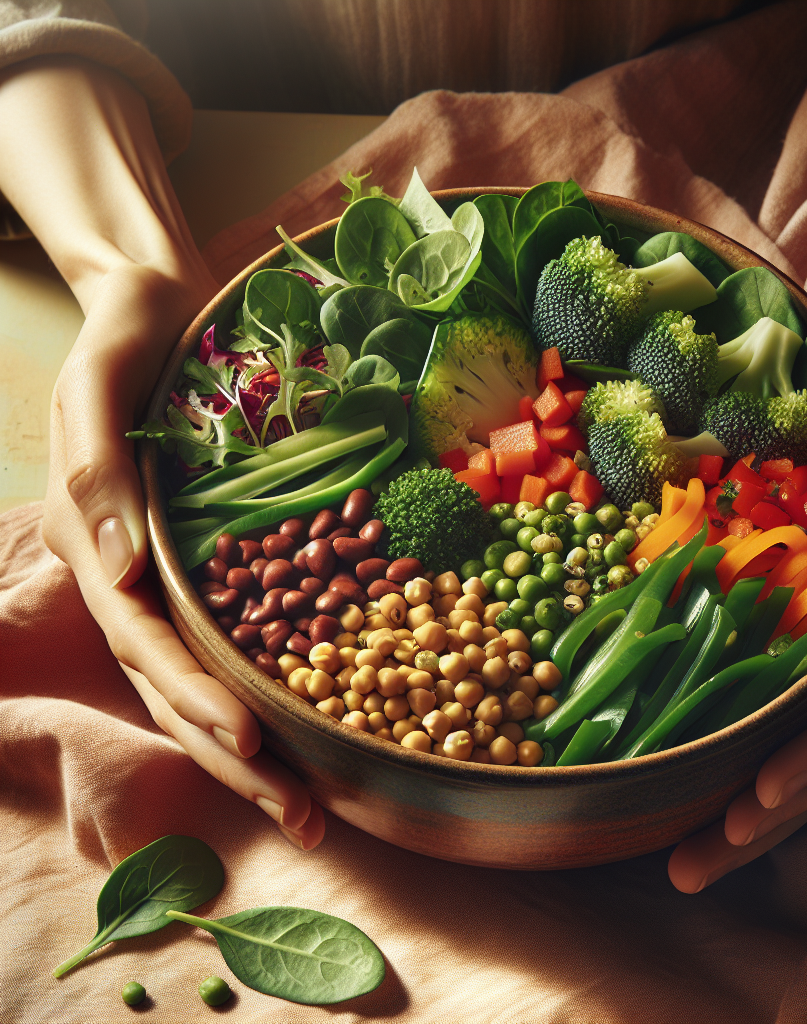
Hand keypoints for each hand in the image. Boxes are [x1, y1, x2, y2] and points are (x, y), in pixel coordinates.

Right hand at [1, 58, 323, 847]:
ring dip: (265, 741)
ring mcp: (183, 576)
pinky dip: (287, 676)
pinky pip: (253, 629)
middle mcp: (141, 577)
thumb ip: (97, 474)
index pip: (148, 640)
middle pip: (186, 683)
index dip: (197, 696)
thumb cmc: (123, 341)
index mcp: (101, 548)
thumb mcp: (93, 388)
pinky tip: (332, 716)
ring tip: (318, 801)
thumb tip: (118, 566)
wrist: (160, 310)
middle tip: (303, 815)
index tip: (253, 741)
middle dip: (239, 754)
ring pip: (219, 674)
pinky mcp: (226, 560)